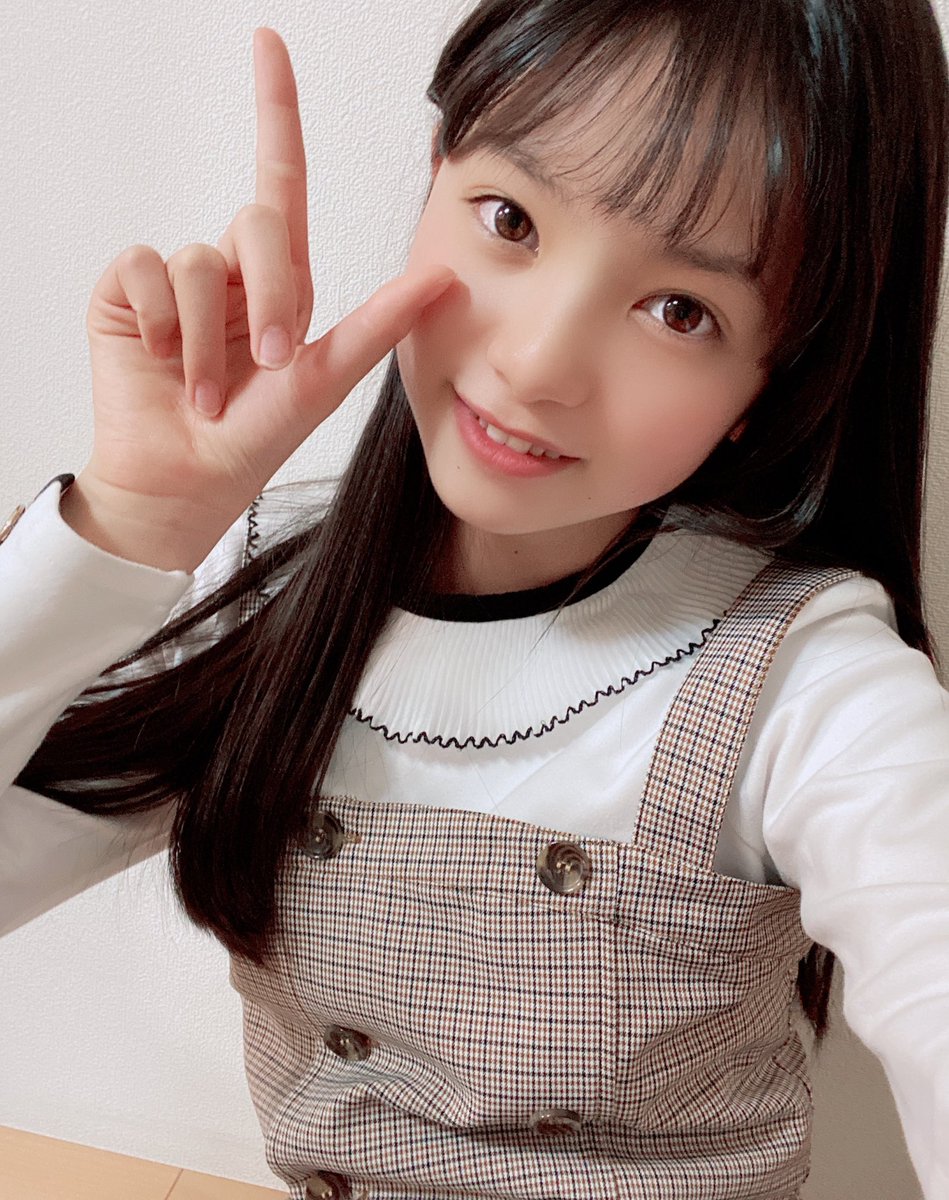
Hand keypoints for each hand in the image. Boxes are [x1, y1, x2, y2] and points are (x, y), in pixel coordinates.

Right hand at [70, 27, 451, 571]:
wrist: (188, 484)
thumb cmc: (256, 439)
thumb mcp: (325, 377)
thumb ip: (381, 323)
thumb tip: (448, 275)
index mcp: (276, 280)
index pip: (279, 176)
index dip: (275, 109)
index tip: (267, 42)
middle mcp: (227, 269)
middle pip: (255, 218)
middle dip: (269, 294)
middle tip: (270, 360)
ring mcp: (175, 281)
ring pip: (196, 258)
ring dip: (207, 337)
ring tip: (209, 393)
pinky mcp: (124, 294)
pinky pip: (143, 268)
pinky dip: (158, 322)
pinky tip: (160, 360)